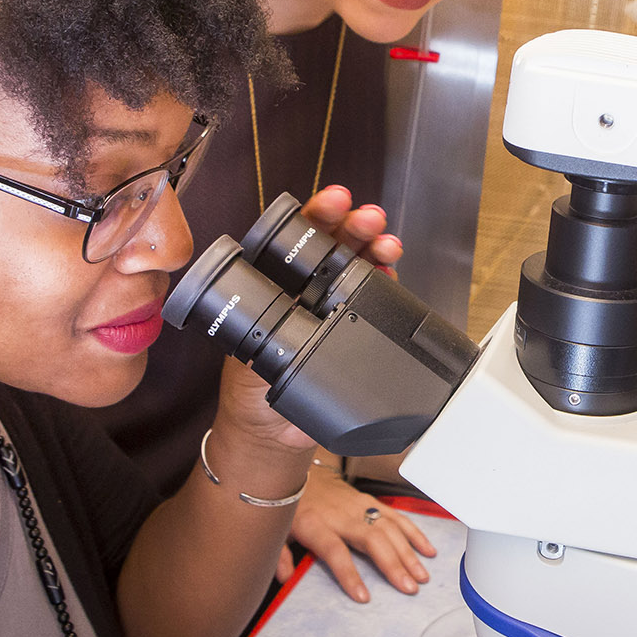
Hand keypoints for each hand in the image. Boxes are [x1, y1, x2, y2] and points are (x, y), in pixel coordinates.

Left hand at [213, 187, 403, 441]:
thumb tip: (286, 306)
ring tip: (385, 239)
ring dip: (374, 244)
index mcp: (275, 284)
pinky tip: (391, 265)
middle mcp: (307, 287)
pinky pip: (377, 294)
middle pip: (333, 242)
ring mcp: (335, 303)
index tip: (332, 203)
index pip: (296, 239)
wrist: (275, 433)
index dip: (316, 216)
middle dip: (352, 223)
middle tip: (366, 217)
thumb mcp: (246, 352)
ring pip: (358, 262)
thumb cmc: (249, 390)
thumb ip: (263, 326)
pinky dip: (387, 276)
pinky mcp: (359, 324)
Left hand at [279, 469, 437, 602]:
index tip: (364, 596)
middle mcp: (342, 515)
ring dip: (409, 552)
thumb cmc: (293, 504)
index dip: (349, 574)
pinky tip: (427, 550)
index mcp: (316, 524)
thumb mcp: (279, 529)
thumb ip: (280, 556)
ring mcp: (360, 506)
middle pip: (372, 540)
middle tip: (409, 587)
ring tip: (422, 575)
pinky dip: (414, 533)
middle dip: (393, 564)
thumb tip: (283, 578)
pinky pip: (397, 517)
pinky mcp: (371, 502)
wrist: (304, 470)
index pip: (335, 551)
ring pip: (389, 529)